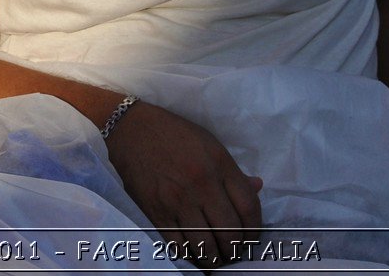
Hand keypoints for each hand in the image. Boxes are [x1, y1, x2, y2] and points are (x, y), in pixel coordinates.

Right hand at [105, 101, 262, 268]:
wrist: (131, 128)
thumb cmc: (174, 133)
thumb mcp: (210, 144)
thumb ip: (233, 171)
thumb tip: (257, 187)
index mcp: (219, 165)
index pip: (249, 208)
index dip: (255, 230)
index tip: (251, 239)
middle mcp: (202, 184)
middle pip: (230, 232)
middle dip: (236, 249)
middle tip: (234, 253)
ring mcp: (178, 200)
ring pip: (205, 245)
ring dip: (214, 258)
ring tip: (216, 258)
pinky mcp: (156, 211)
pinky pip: (178, 245)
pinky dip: (189, 255)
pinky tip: (193, 252)